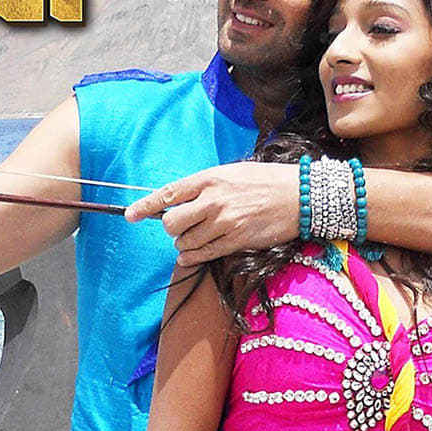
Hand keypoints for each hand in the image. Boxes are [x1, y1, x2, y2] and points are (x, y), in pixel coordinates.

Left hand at [125, 162, 299, 266]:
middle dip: (171, 227)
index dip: (145, 206)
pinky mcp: (236, 241)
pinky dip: (192, 257)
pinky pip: (202, 255)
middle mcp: (213, 200)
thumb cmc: (266, 181)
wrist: (301, 196)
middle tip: (182, 226)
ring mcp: (224, 222)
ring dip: (185, 243)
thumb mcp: (232, 173)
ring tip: (197, 236)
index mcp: (210, 178)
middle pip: (171, 222)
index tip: (130, 215)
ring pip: (185, 241)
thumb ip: (204, 186)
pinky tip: (193, 254)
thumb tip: (179, 201)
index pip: (168, 193)